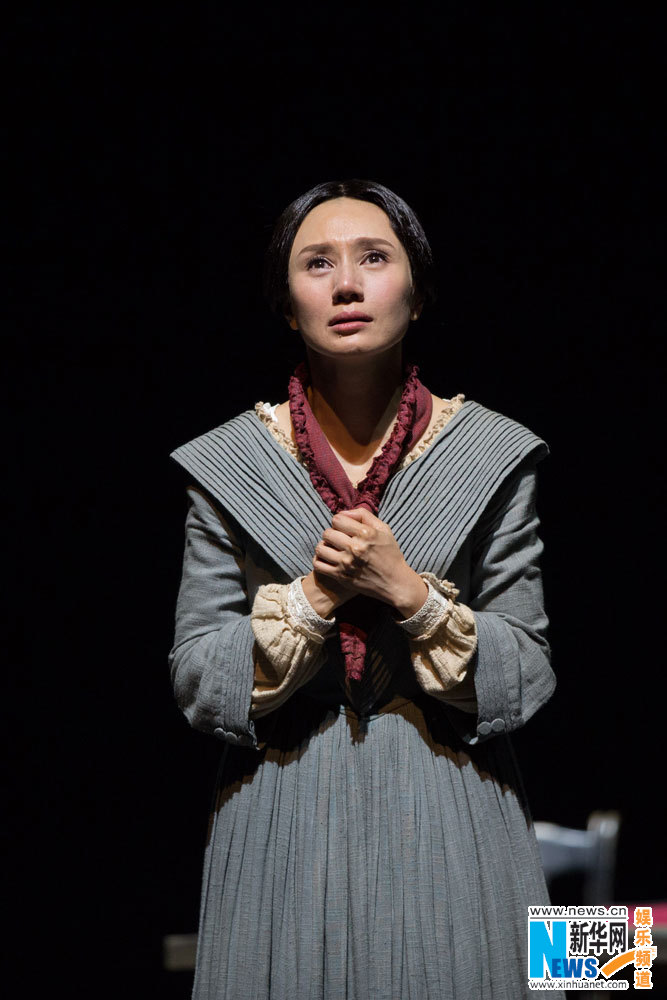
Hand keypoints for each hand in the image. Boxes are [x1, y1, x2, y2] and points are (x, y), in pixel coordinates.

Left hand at [312, 507, 427, 617]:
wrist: (394, 582)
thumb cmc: (390, 554)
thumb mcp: (383, 529)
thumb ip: (364, 515)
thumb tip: (343, 512)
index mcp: (365, 534)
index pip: (337, 519)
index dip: (339, 522)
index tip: (344, 528)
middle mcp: (355, 548)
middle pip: (327, 533)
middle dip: (331, 534)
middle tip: (338, 539)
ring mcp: (346, 563)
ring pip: (320, 548)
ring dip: (324, 546)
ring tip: (332, 548)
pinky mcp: (341, 577)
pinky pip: (318, 565)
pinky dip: (319, 560)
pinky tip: (327, 559)